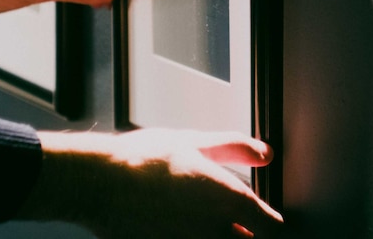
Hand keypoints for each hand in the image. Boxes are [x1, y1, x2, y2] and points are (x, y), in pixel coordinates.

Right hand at [17, 128, 282, 238]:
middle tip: (231, 220)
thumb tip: (266, 152)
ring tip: (198, 222)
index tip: (259, 217)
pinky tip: (175, 226)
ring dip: (219, 236)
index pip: (272, 229)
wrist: (100, 183)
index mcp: (231, 200)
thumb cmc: (144, 159)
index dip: (267, 222)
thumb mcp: (194, 142)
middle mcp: (217, 232)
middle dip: (243, 233)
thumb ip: (235, 148)